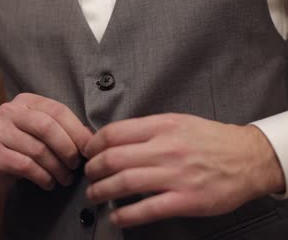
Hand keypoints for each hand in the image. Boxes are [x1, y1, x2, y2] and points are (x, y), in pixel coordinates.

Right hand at [0, 93, 91, 192]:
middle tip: (76, 165)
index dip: (77, 130)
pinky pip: (26, 166)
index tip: (89, 148)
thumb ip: (61, 130)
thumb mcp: (38, 132)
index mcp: (26, 101)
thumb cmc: (19, 147)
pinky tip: (49, 183)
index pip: (58, 111)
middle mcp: (10, 111)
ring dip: (57, 168)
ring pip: (38, 150)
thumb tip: (90, 139)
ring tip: (65, 178)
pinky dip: (43, 177)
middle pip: (47, 128)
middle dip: (67, 149)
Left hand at [83, 113, 284, 227]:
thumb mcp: (178, 122)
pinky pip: (147, 209)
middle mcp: (166, 148)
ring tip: (94, 195)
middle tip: (89, 175)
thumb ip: (148, 129)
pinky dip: (126, 214)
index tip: (89, 152)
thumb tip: (116, 139)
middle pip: (114, 158)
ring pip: (125, 182)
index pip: (115, 133)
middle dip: (93, 169)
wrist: (249, 157)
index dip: (94, 144)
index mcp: (162, 126)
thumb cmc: (212, 140)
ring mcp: (176, 175)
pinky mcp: (186, 200)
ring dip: (102, 191)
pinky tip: (116, 216)